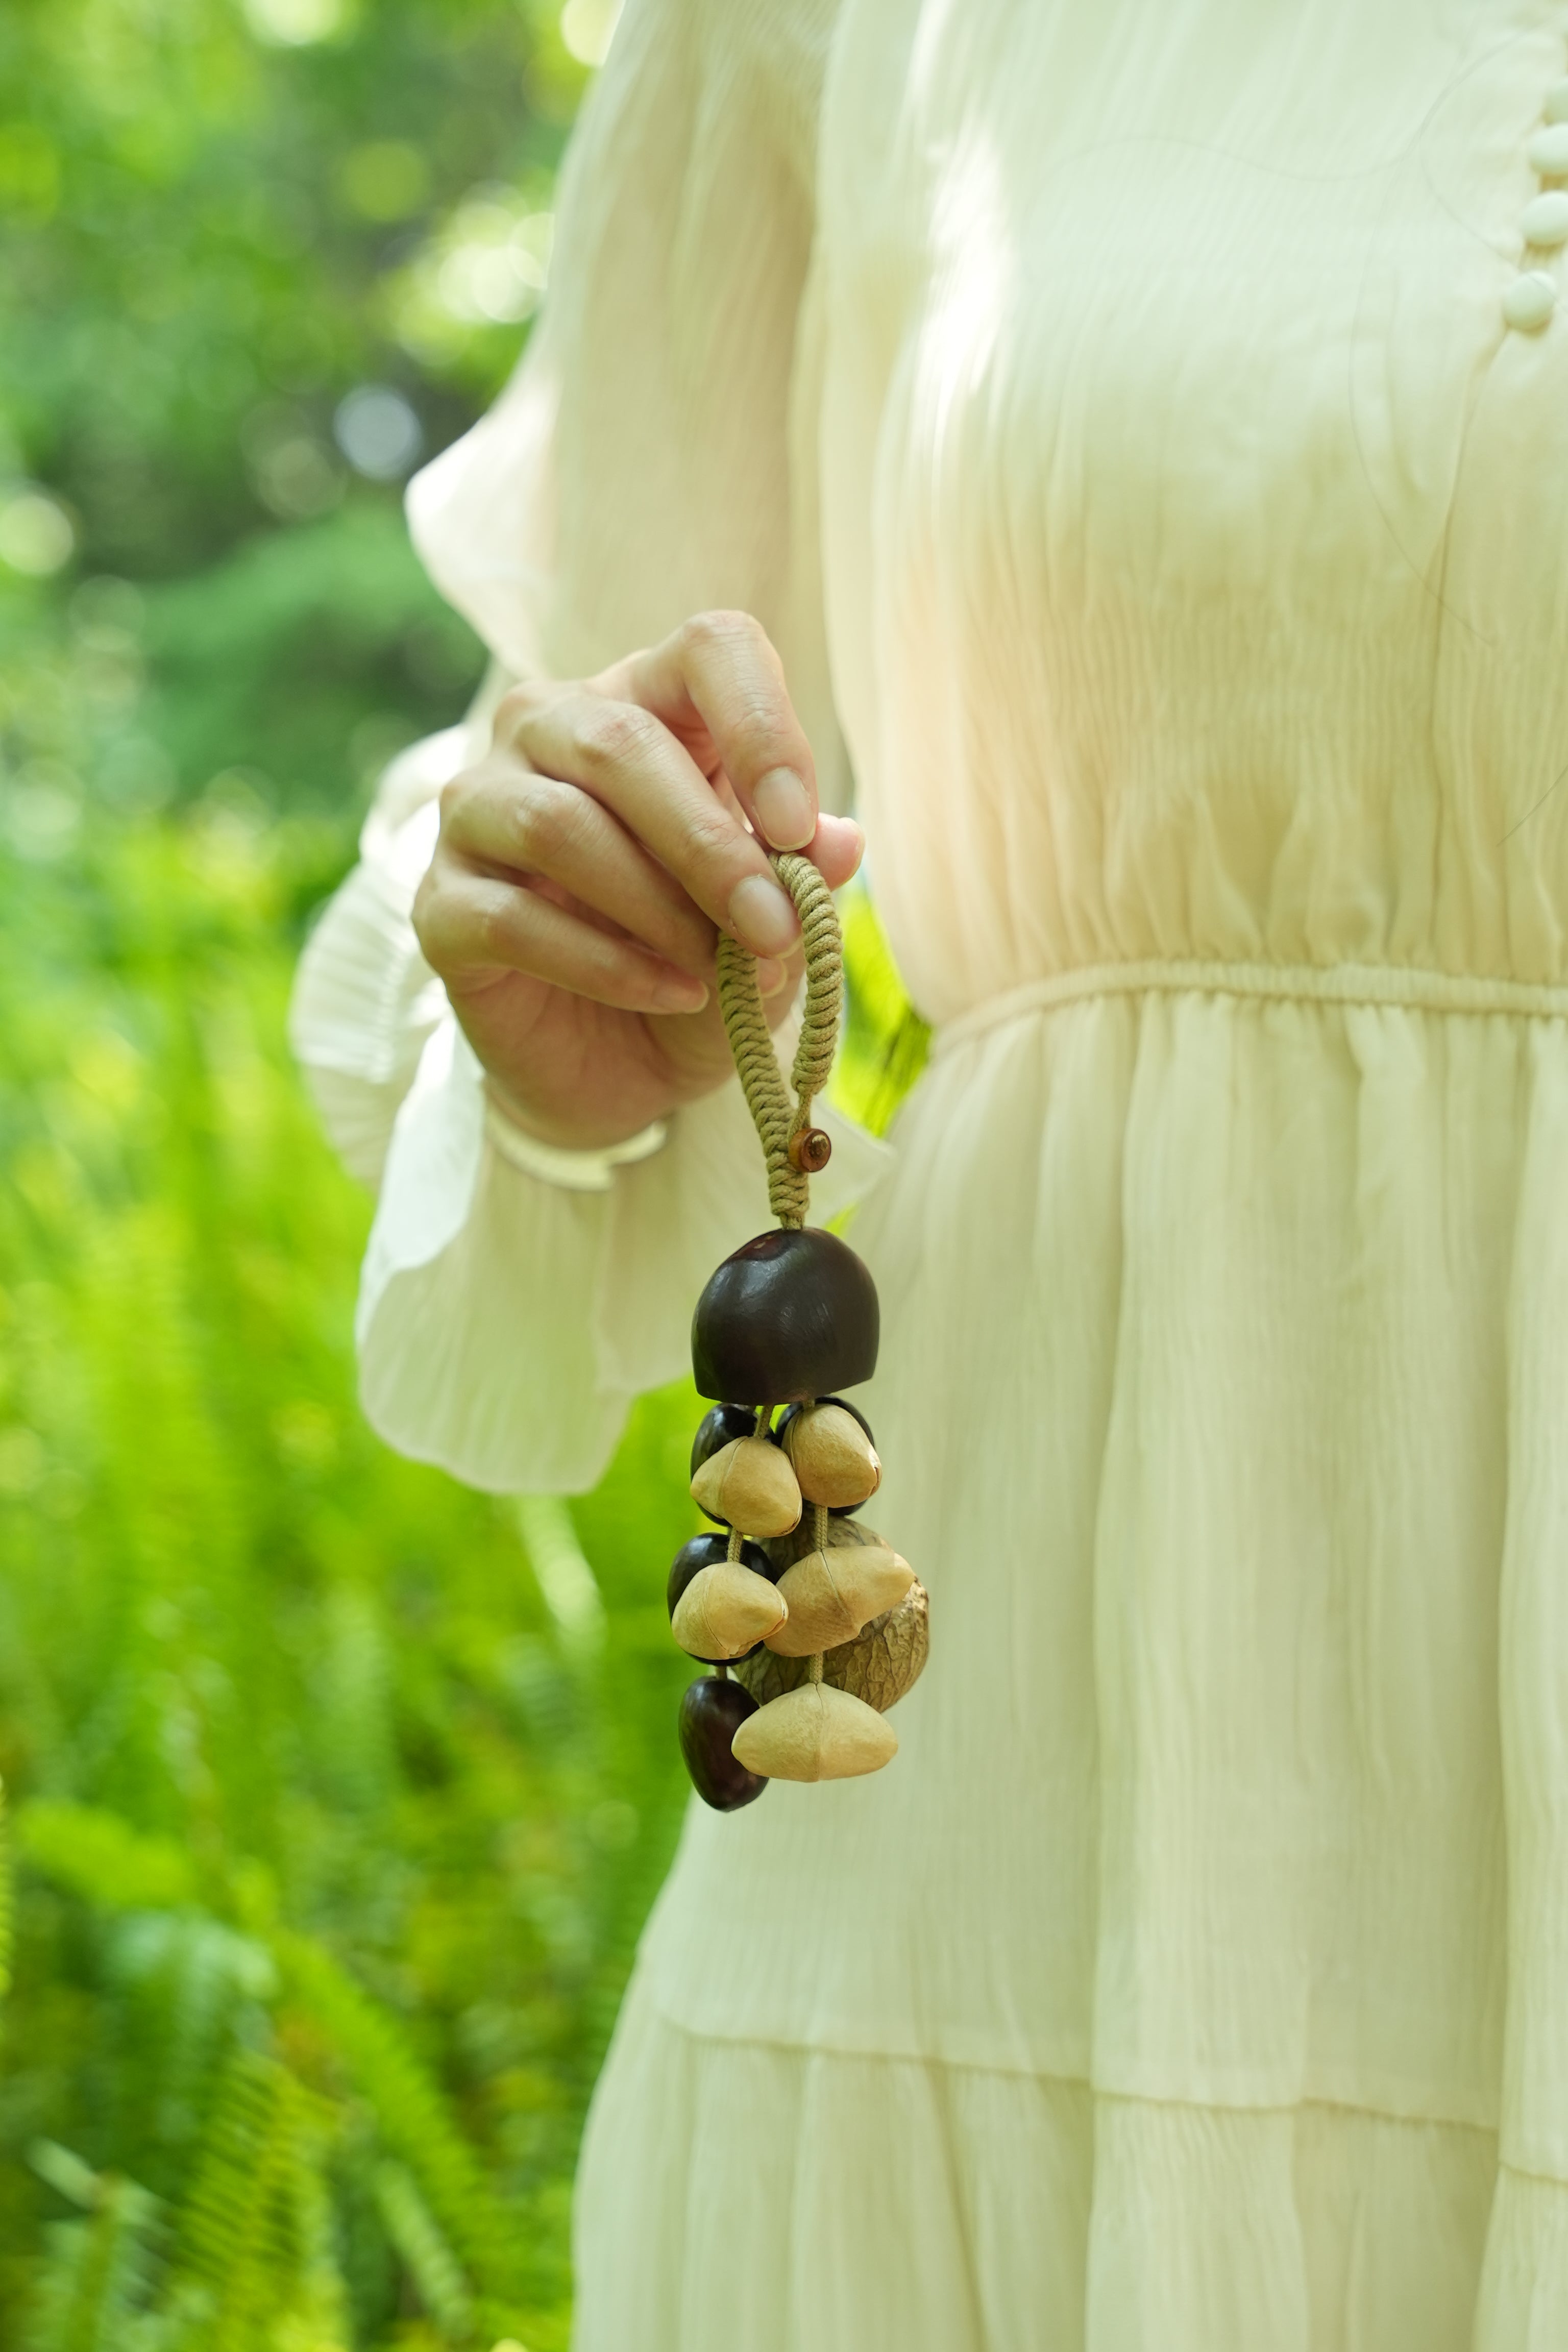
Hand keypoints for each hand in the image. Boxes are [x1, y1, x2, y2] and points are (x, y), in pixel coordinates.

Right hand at [412, 611, 862, 1150]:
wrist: (619, 1066)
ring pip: (557, 824)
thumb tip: (841, 841)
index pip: (709, 650)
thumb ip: (800, 874)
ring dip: (656, 907)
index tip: (798, 827)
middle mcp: (545, 730)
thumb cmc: (699, 957)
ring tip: (716, 972)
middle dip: (710, 844)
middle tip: (772, 928)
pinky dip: (606, 964)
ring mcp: (478, 811)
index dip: (760, 724)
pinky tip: (669, 995)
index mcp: (645, 701)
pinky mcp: (441, 904)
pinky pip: (512, 916)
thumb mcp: (770, 920)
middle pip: (619, 742)